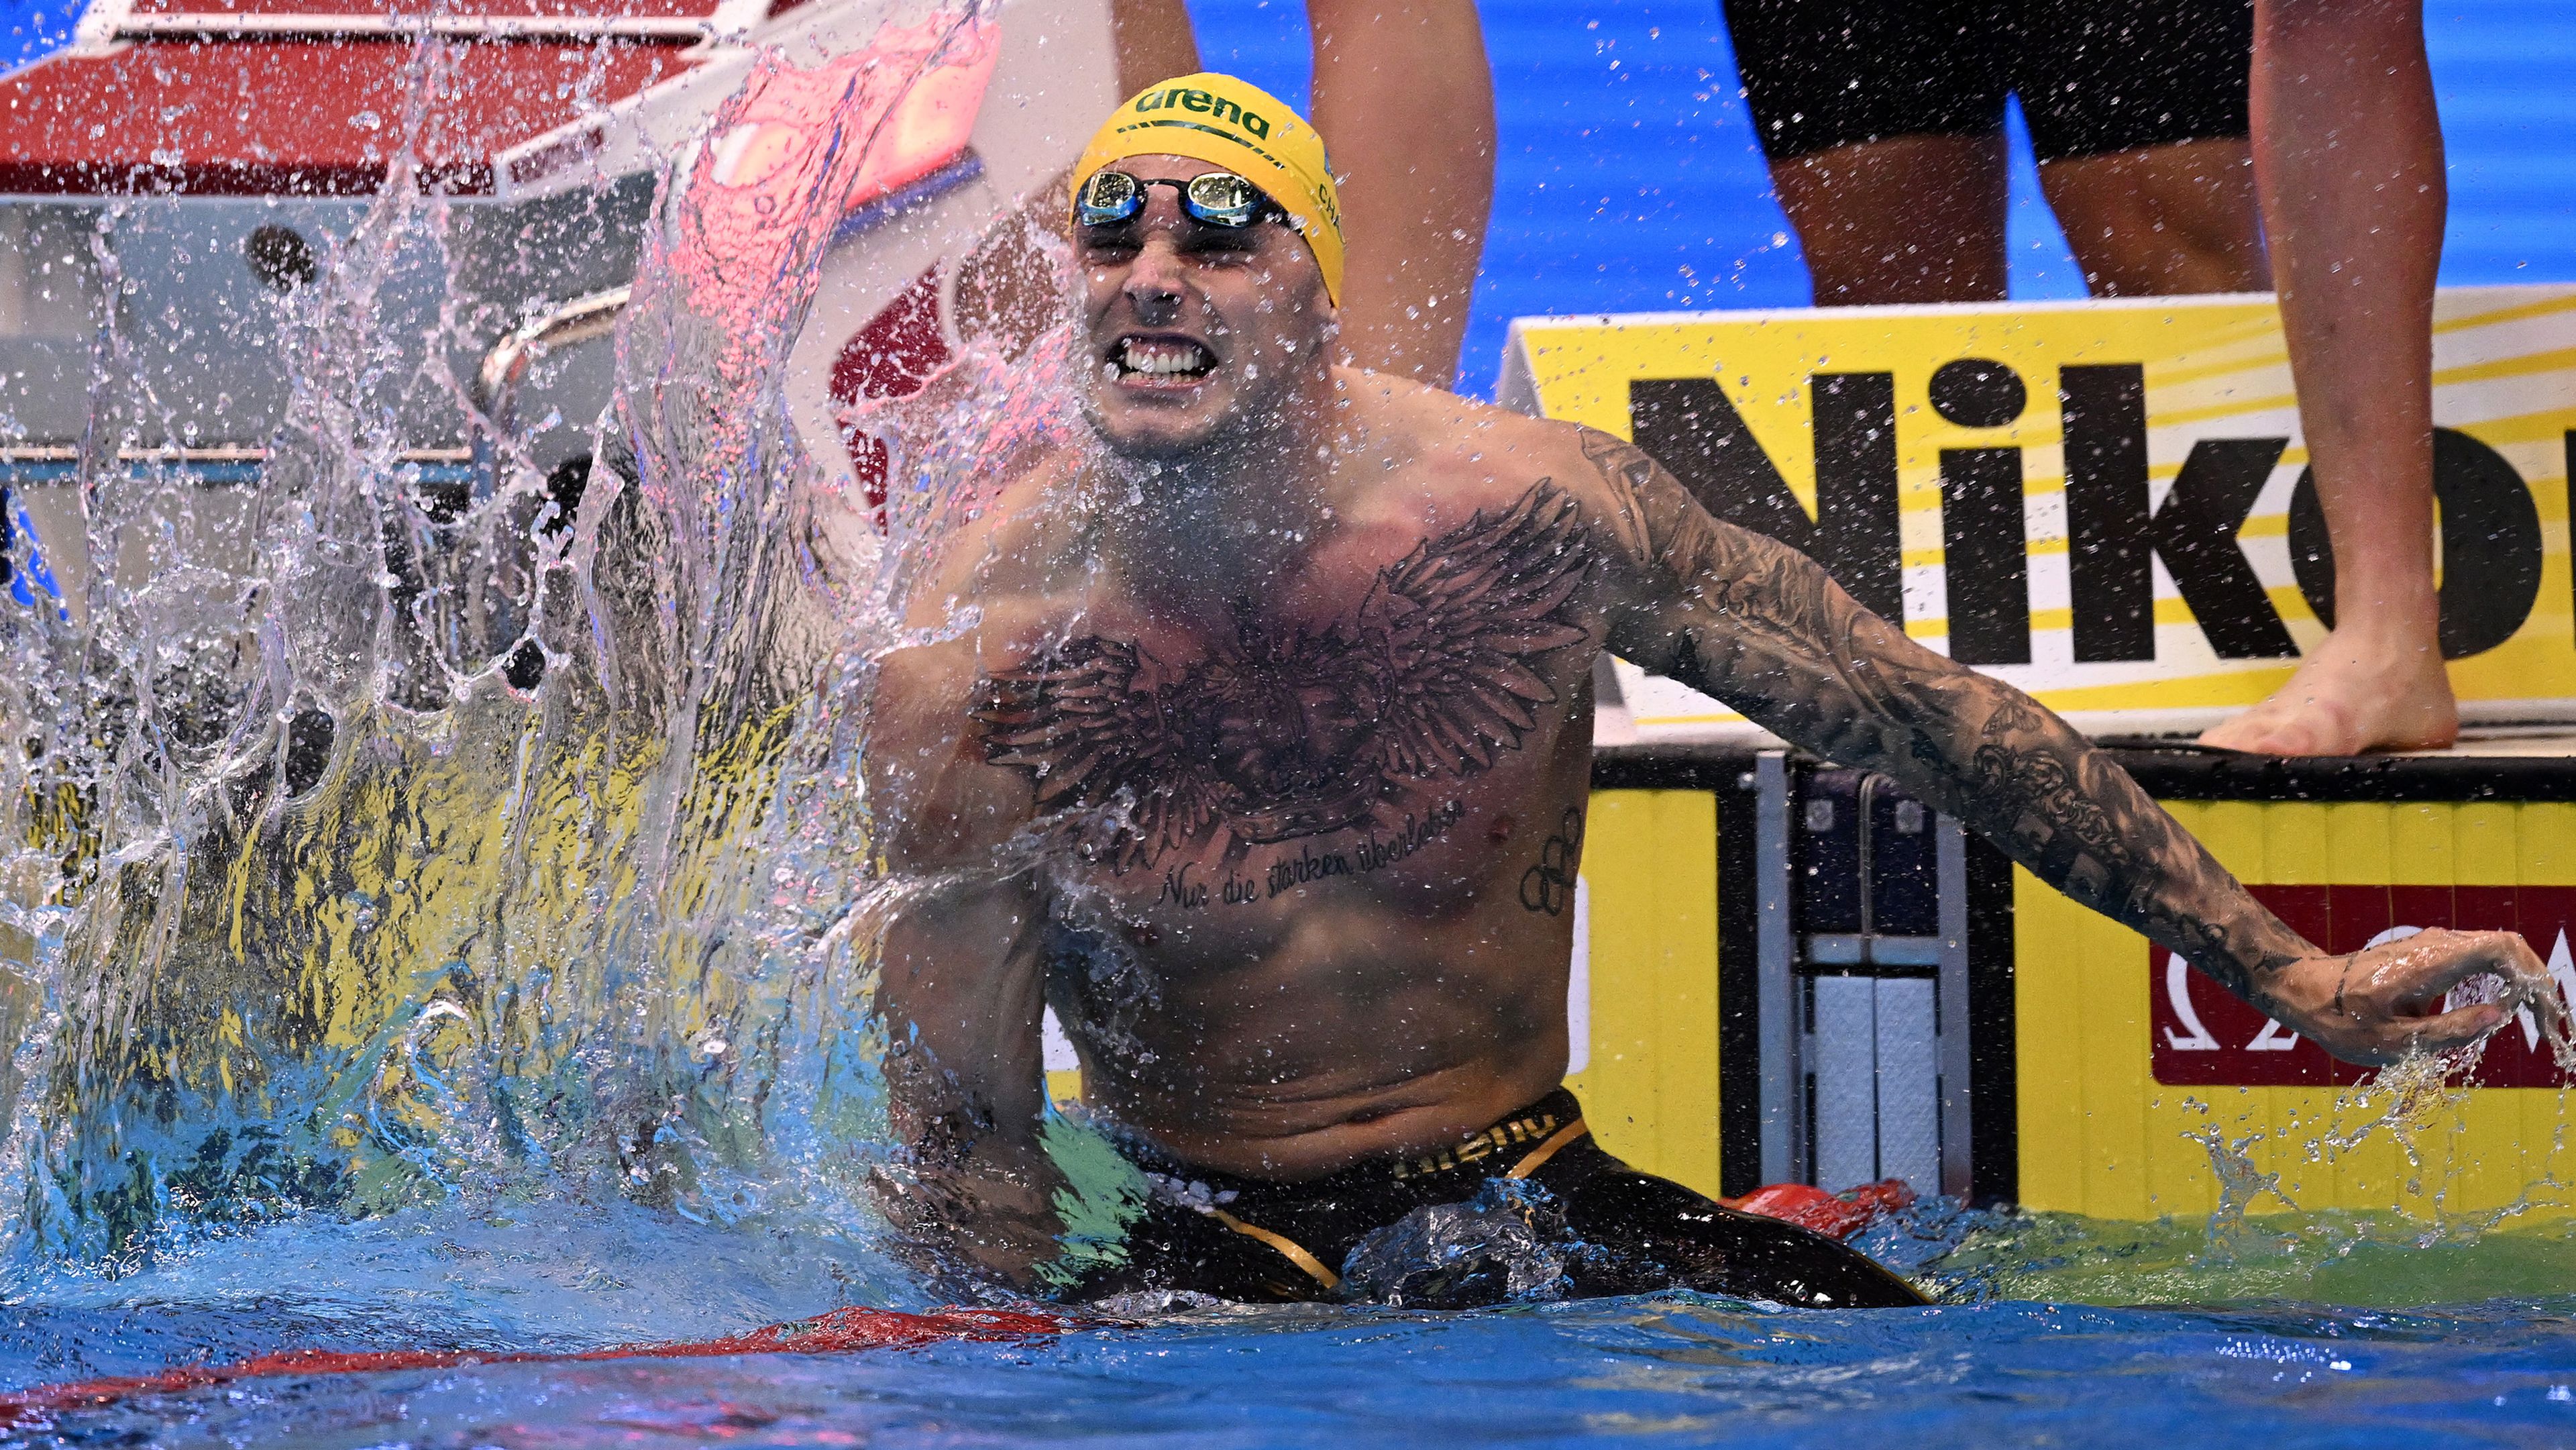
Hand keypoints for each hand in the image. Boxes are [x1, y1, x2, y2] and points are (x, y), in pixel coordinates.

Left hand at [2262, 928, 2564, 1066]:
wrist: (2304, 990)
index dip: (2532, 975)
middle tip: (2549, 1026)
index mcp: (2428, 962)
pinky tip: (2505, 1011)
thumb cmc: (2339, 1018)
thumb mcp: (2393, 1039)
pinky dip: (2500, 980)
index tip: (2543, 1013)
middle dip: (2535, 983)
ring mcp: (2432, 947)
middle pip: (2506, 948)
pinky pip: (2477, 960)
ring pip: (2494, 952)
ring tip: (2536, 1021)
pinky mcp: (2429, 956)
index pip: (2499, 948)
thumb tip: (2497, 1015)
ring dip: (2521, 982)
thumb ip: (2447, 1030)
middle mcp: (2434, 946)